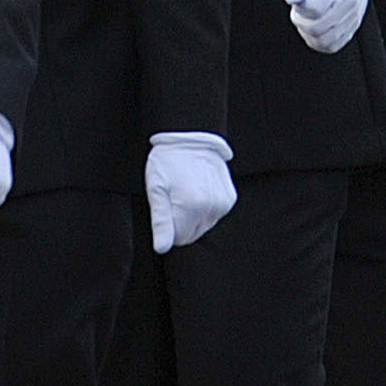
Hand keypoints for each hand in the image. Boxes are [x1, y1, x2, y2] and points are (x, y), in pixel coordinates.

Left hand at [144, 131, 237, 252]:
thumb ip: (161, 221)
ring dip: (193, 215)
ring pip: (203, 225)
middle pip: (192, 234)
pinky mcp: (229, 199)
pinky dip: (205, 207)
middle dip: (181, 222)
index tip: (164, 207)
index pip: (179, 239)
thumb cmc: (168, 161)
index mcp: (191, 207)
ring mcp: (223, 204)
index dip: (168, 227)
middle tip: (173, 197)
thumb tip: (162, 249)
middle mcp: (211, 208)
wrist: (191, 136)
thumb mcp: (156, 189)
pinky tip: (198, 189)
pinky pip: (214, 214)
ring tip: (185, 191)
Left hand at [282, 0, 385, 54]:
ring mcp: (352, 18)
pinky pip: (331, 45)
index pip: (313, 8)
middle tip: (302, 5)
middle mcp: (348, 3)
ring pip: (323, 40)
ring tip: (310, 14)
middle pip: (316, 27)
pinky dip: (319, 39)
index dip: (299, 6)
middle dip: (301, 19)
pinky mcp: (352, 28)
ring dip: (309, 31)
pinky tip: (317, 23)